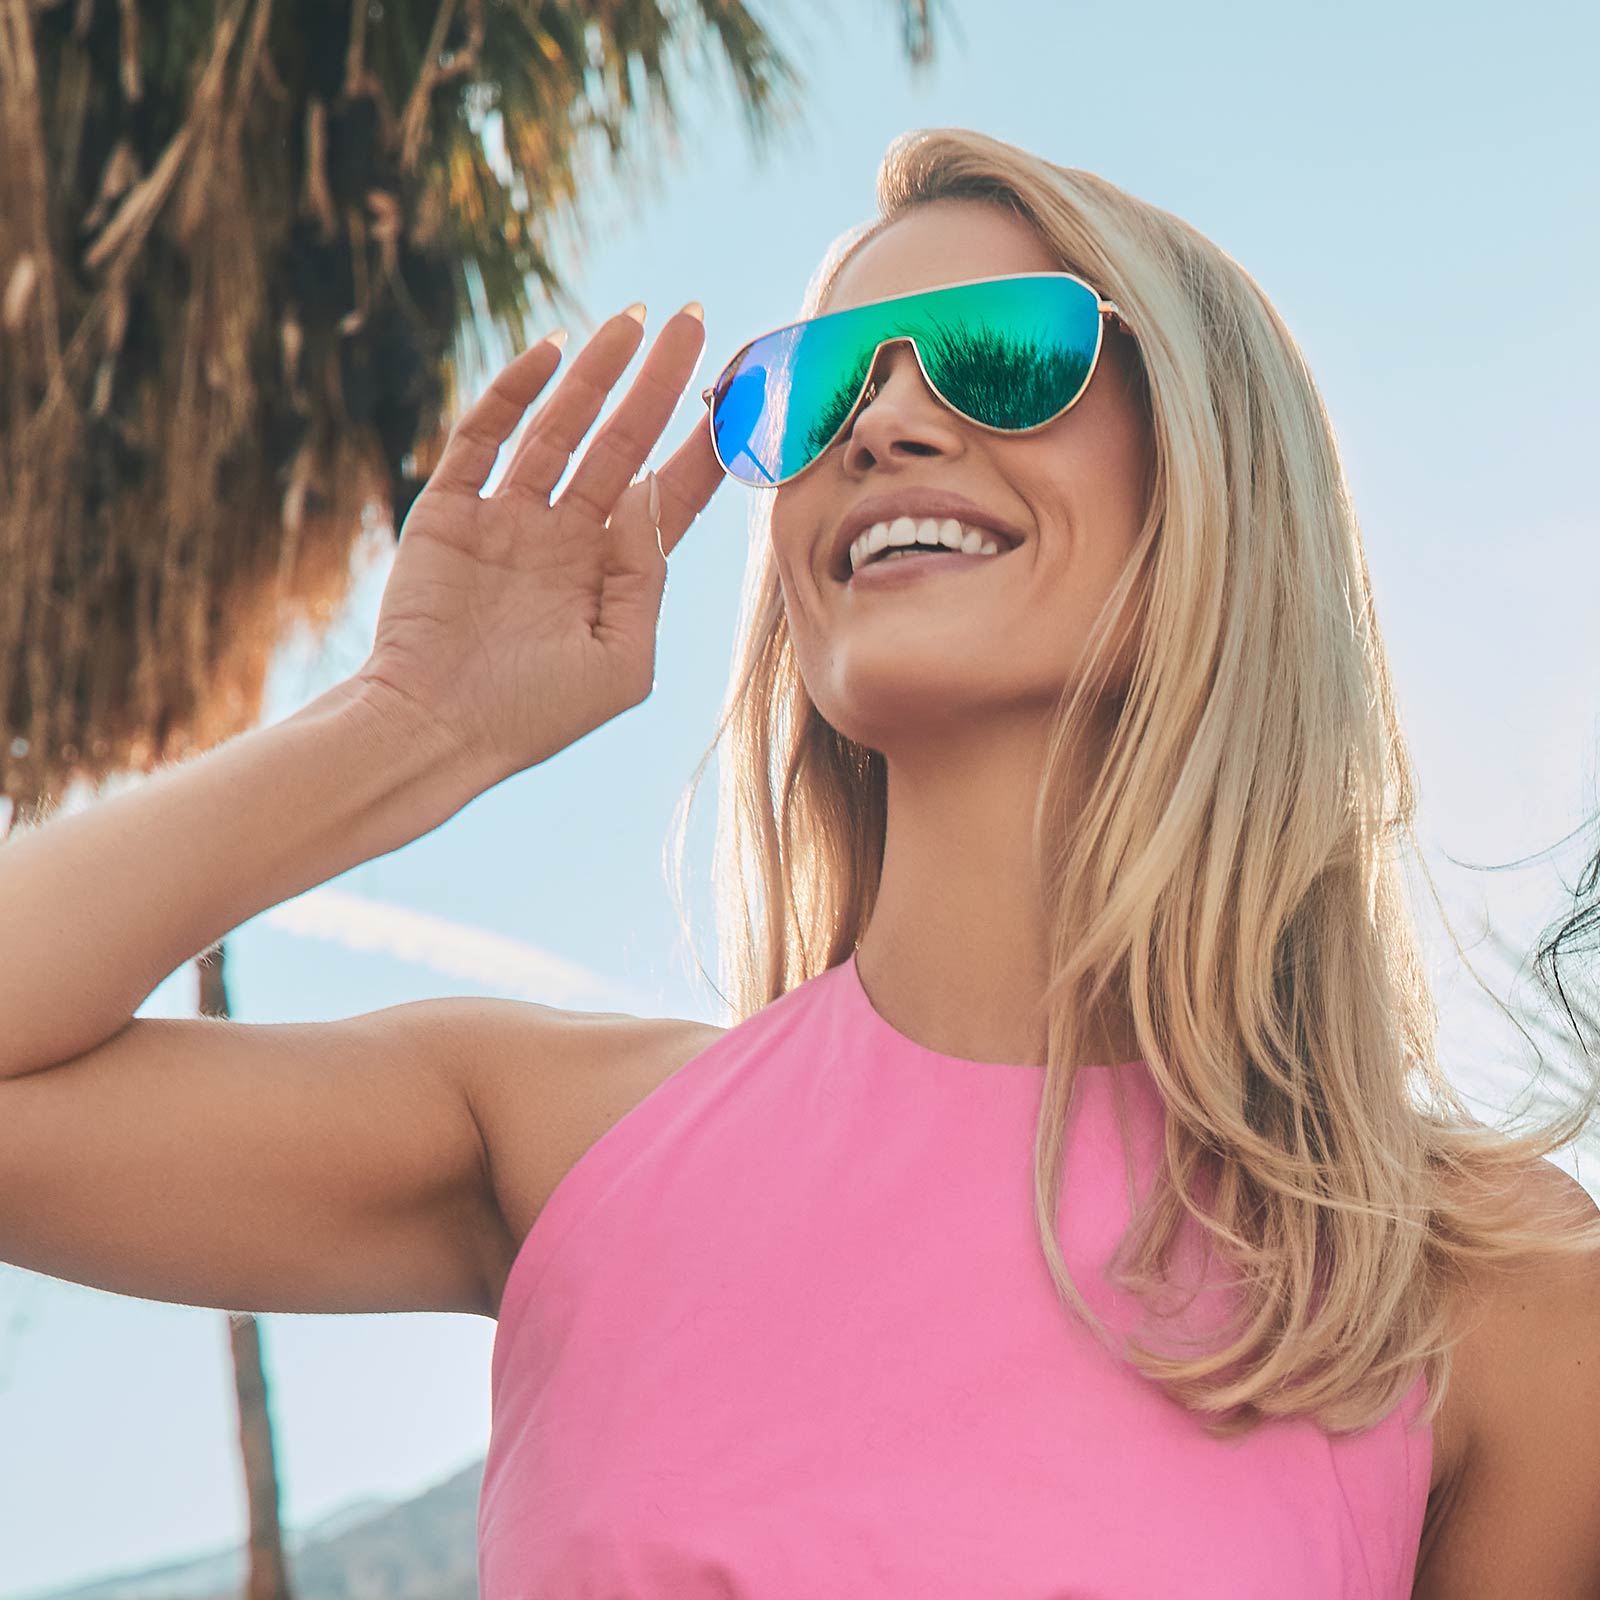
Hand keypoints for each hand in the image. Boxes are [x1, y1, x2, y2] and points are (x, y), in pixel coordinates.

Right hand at [356, 303, 723, 779]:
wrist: (433, 733)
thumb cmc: (533, 715)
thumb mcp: (622, 662)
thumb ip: (645, 580)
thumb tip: (648, 497)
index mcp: (610, 576)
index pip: (669, 496)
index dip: (706, 444)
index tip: (744, 392)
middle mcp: (563, 538)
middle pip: (623, 443)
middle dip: (659, 383)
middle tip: (692, 317)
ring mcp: (506, 520)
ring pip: (560, 428)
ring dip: (595, 373)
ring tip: (631, 321)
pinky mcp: (449, 510)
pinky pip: (484, 437)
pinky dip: (514, 393)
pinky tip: (551, 350)